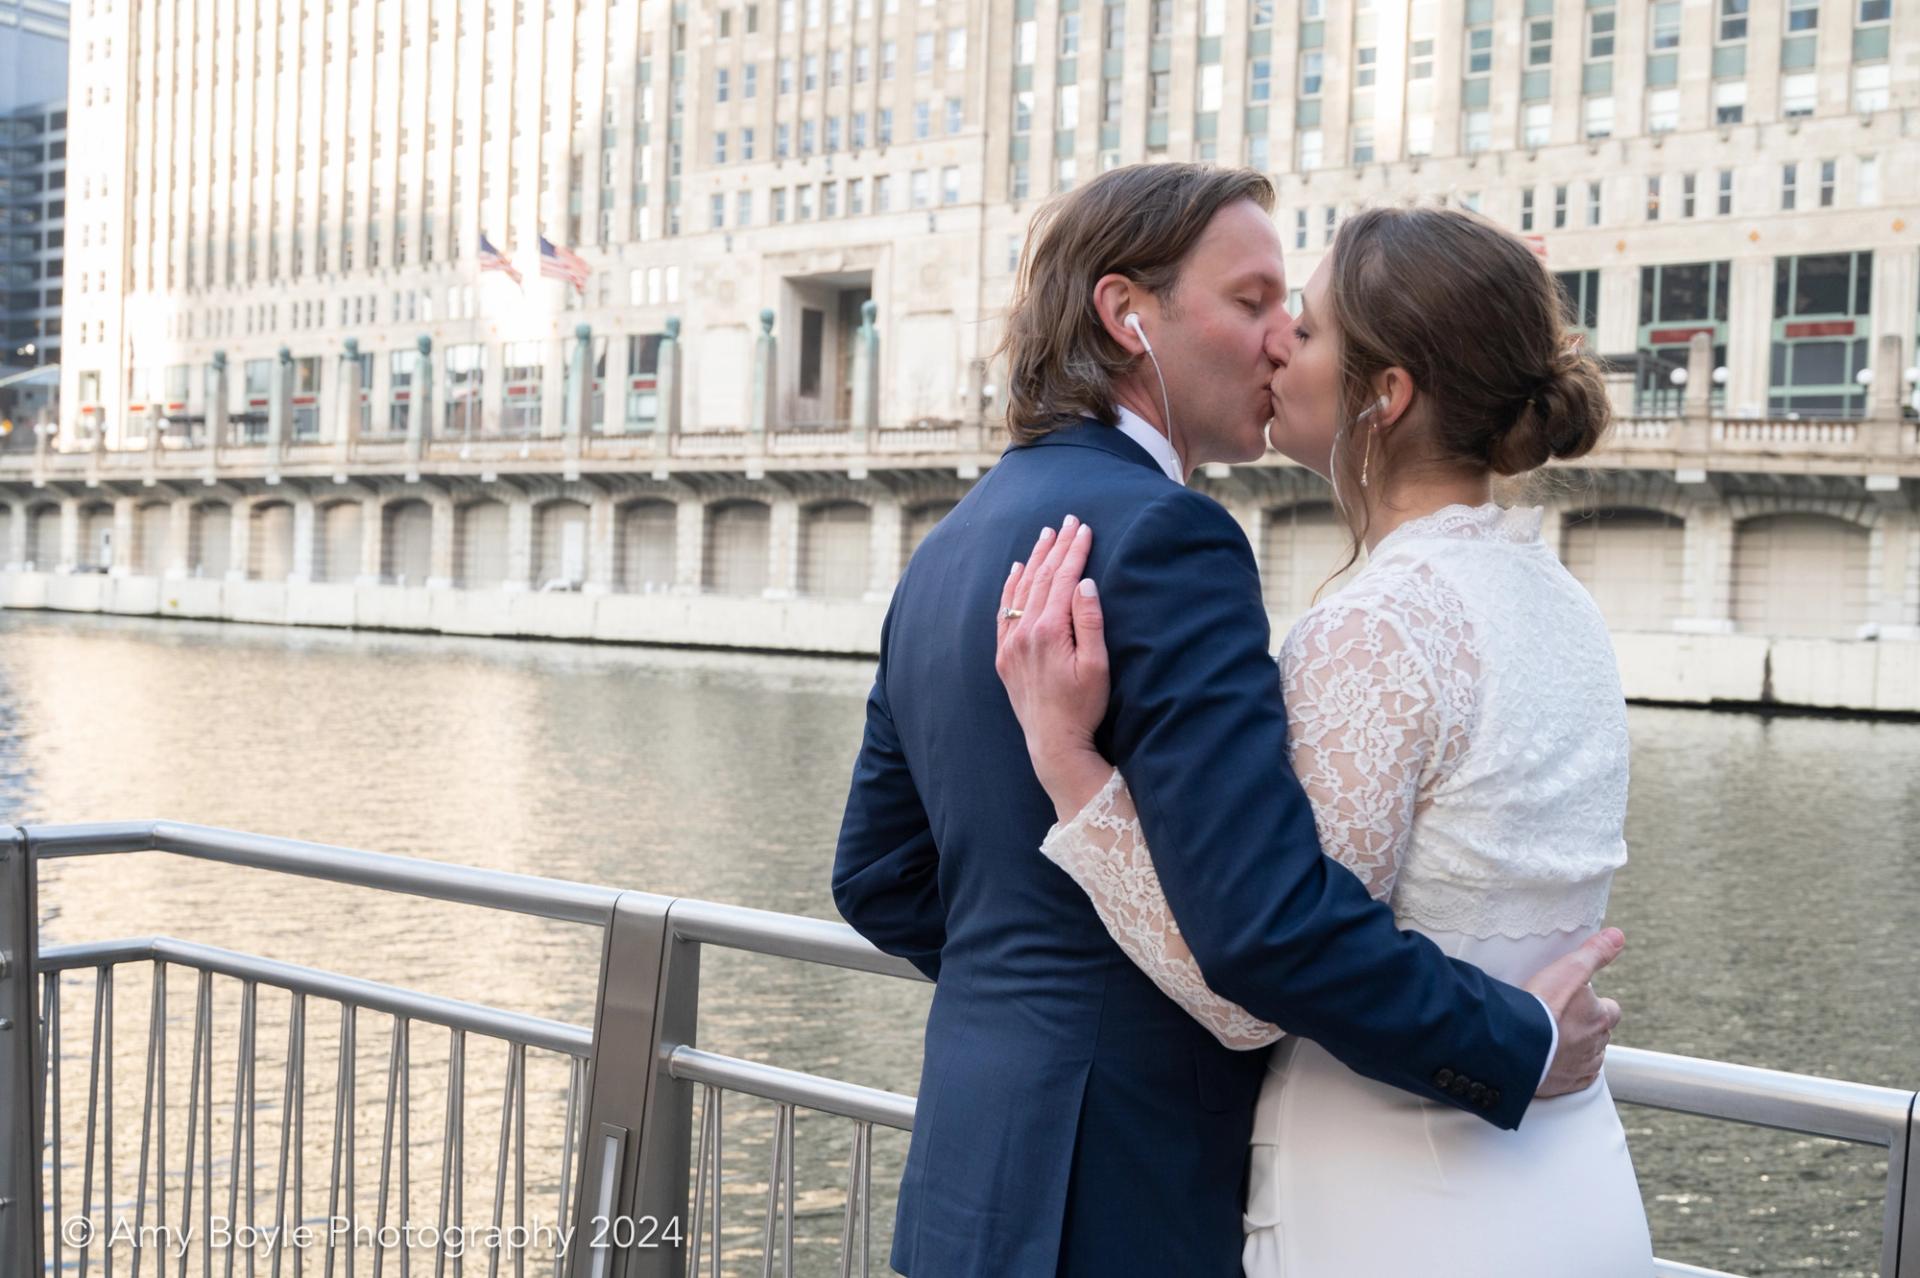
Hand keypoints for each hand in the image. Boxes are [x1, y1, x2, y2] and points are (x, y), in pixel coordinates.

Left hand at [994, 516, 1114, 819]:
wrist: (1053, 742)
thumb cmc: (1083, 706)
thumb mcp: (1097, 665)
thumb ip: (1090, 621)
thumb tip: (1084, 583)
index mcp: (1049, 631)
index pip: (1063, 579)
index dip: (1075, 551)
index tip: (1084, 528)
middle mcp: (1024, 632)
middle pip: (1041, 578)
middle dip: (1056, 547)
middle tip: (1067, 520)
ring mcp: (1010, 643)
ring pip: (1021, 589)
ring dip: (1034, 559)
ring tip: (1046, 535)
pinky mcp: (1003, 656)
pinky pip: (1004, 610)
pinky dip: (1011, 586)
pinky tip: (1017, 569)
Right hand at [1525, 927, 1625, 1097]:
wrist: (1514, 1045)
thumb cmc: (1540, 1006)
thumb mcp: (1568, 969)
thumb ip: (1594, 953)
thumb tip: (1618, 936)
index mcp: (1600, 1017)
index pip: (1610, 1010)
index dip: (1596, 1004)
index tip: (1578, 1000)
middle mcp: (1596, 1044)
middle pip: (1599, 1033)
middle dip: (1585, 1026)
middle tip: (1560, 1018)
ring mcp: (1581, 1067)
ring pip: (1589, 1056)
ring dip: (1577, 1048)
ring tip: (1552, 1039)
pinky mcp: (1566, 1085)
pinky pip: (1576, 1079)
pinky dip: (1568, 1071)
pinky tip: (1553, 1062)